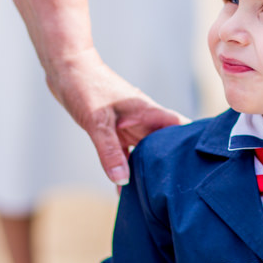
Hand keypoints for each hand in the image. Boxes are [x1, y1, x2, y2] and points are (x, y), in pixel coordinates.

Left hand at [46, 48, 185, 184]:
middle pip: (164, 143)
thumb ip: (110, 152)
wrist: (64, 68)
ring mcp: (128, 124)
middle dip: (169, 163)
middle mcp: (142, 119)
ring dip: (146, 167)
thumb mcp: (98, 123)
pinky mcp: (114, 129)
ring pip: (145, 149)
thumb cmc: (85, 86)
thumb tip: (123, 180)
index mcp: (147, 112)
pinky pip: (124, 151)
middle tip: (173, 189)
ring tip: (151, 193)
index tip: (197, 164)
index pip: (179, 127)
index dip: (191, 142)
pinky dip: (124, 166)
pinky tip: (122, 186)